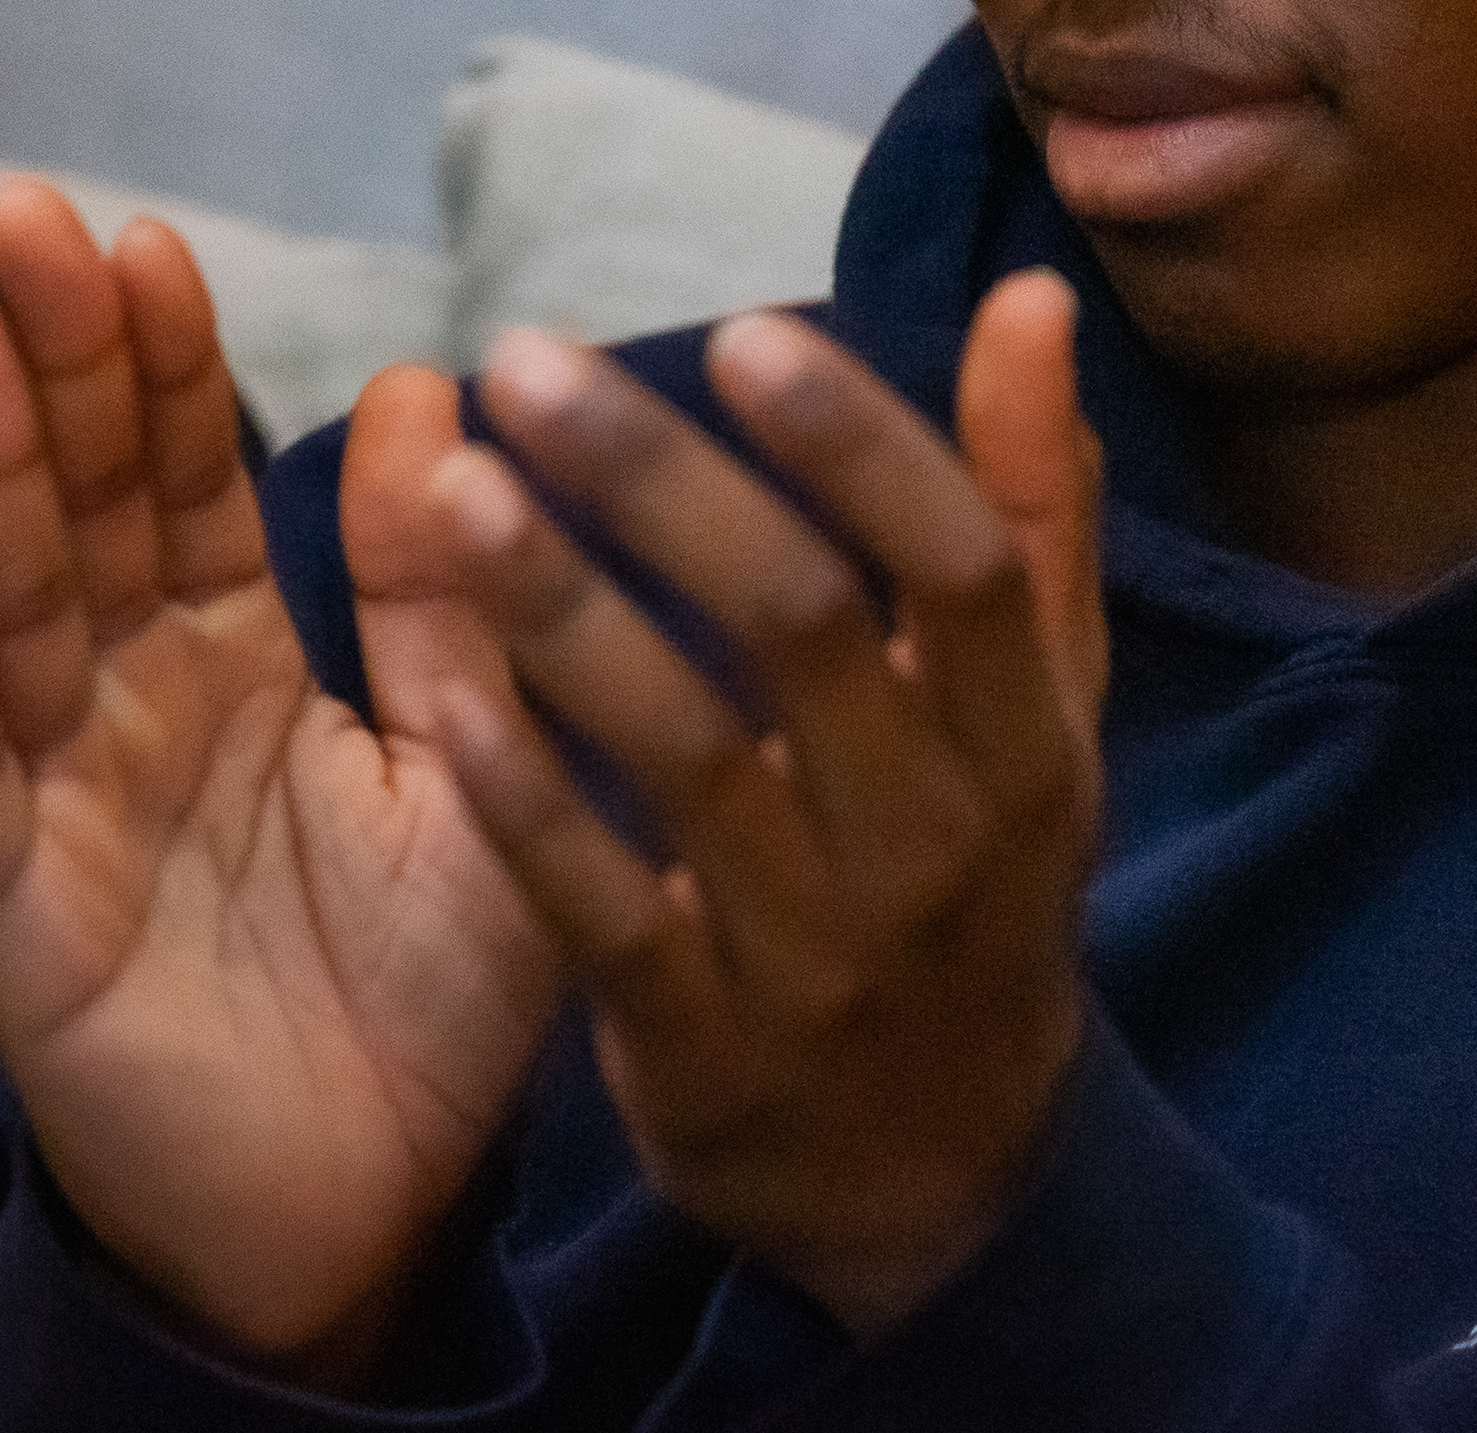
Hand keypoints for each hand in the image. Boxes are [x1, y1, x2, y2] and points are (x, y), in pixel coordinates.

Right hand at [0, 181, 567, 1381]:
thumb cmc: (430, 1001)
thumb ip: (444, 598)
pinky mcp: (18, 911)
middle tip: (23, 215)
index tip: (148, 240)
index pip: (191, 483)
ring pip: (14, 604)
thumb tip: (428, 382)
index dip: (164, 366)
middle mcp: (137, 709)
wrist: (381, 1215)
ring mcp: (63, 800)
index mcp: (245, 664)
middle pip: (84, 508)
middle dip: (53, 365)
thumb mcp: (480, 766)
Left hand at [428, 273, 1107, 1338]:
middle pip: (803, 630)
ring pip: (683, 754)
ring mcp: (818, 955)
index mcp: (1029, 742)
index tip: (738, 330)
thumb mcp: (1042, 709)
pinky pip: (595, 907)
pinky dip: (520, 795)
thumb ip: (1032, 505)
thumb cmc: (980, 878)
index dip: (856, 445)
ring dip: (561, 609)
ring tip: (448, 483)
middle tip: (526, 359)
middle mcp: (936, 841)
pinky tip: (433, 684)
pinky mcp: (699, 1050)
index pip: (960, 565)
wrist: (943, 1179)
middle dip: (658, 483)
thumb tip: (1029, 297)